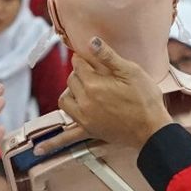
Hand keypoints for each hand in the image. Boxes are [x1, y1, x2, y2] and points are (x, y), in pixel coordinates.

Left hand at [40, 37, 171, 153]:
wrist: (152, 129)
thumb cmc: (145, 99)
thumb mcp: (131, 72)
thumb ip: (108, 57)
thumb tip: (91, 41)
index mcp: (94, 84)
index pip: (78, 64)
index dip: (85, 58)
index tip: (92, 58)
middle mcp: (85, 101)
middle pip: (71, 80)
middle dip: (80, 73)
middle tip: (96, 73)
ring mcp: (84, 118)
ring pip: (64, 100)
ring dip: (70, 92)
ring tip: (83, 90)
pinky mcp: (88, 131)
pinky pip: (66, 138)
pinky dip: (52, 143)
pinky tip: (38, 149)